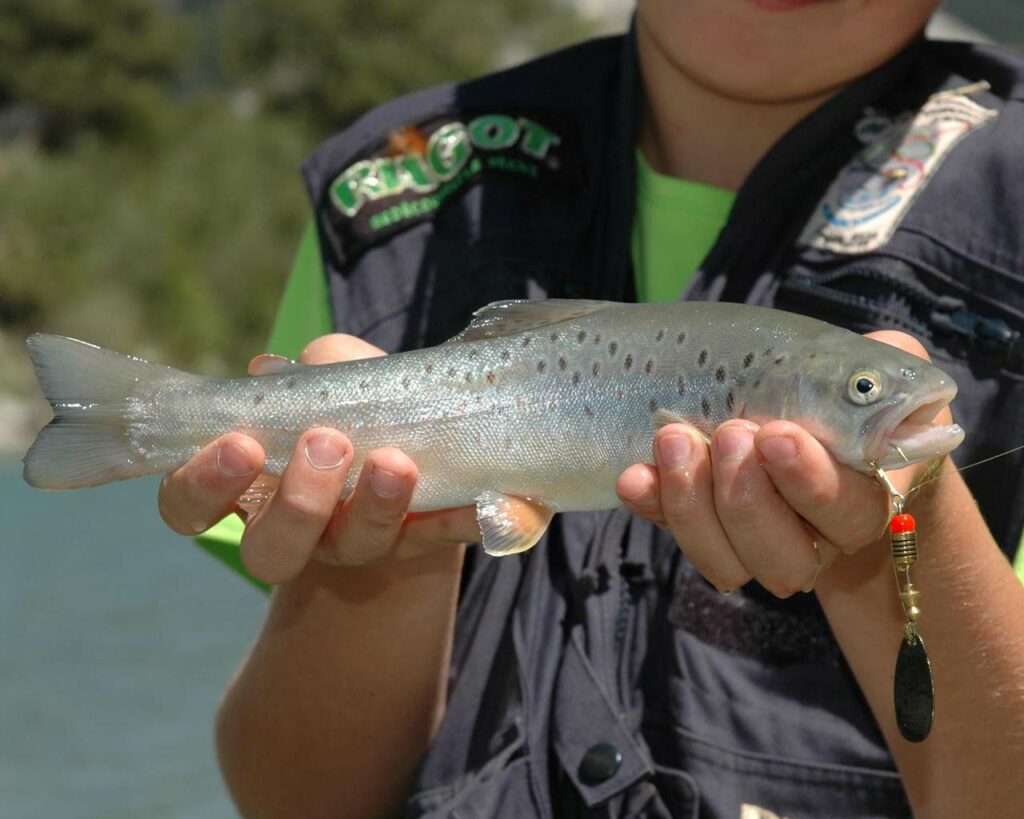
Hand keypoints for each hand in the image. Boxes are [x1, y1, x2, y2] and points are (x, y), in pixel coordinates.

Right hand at [158, 334, 482, 583]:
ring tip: (396, 463)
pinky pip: (439, 538)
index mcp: (249, 487)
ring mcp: (354, 544)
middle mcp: (292, 530)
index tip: (238, 444)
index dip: (202, 484)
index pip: (190, 505)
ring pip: (351, 547)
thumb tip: (310, 365)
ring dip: (374, 507)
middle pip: (270, 548)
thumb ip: (322, 365)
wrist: (412, 455)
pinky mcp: (418, 544)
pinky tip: (486, 497)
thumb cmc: (351, 409)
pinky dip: (460, 516)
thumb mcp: (333, 377)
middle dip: (297, 501)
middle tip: (327, 443)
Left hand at [616, 331, 944, 596]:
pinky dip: (652, 506)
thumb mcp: (874, 368)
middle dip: (747, 498)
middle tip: (730, 432)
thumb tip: (887, 372)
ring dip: (694, 505)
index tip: (777, 435)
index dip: (810, 483)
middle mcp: (812, 539)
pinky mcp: (699, 528)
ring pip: (728, 563)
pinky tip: (636, 474)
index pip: (847, 512)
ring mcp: (751, 542)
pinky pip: (673, 537)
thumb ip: (891, 370)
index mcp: (865, 500)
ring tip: (676, 437)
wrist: (797, 411)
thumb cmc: (842, 388)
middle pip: (786, 559)